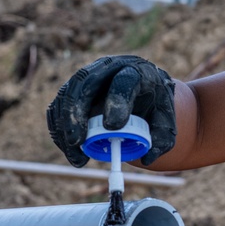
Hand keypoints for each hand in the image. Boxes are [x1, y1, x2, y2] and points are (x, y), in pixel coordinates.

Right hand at [46, 55, 176, 166]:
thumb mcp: (167, 120)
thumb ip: (162, 138)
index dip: (117, 101)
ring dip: (65, 126)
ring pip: (66, 95)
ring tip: (77, 156)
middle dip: (77, 112)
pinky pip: (57, 107)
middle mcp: (109, 68)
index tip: (113, 127)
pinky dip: (59, 129)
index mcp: (138, 71)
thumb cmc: (155, 106)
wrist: (145, 91)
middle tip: (79, 141)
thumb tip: (146, 157)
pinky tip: (70, 149)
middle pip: (85, 82)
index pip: (125, 80)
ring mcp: (88, 76)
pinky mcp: (73, 89)